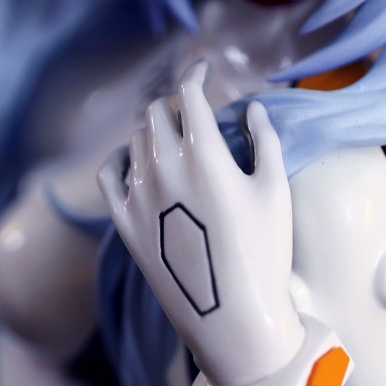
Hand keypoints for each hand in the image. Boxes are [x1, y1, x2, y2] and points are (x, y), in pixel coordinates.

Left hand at [97, 62, 304, 385]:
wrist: (230, 317)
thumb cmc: (264, 253)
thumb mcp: (275, 191)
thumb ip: (265, 140)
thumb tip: (253, 107)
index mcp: (203, 154)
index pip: (188, 93)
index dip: (195, 73)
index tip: (203, 69)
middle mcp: (163, 168)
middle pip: (156, 112)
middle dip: (175, 102)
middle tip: (191, 108)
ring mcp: (138, 195)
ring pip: (135, 140)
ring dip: (154, 130)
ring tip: (172, 137)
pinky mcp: (123, 223)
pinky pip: (110, 174)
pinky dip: (122, 158)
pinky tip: (135, 160)